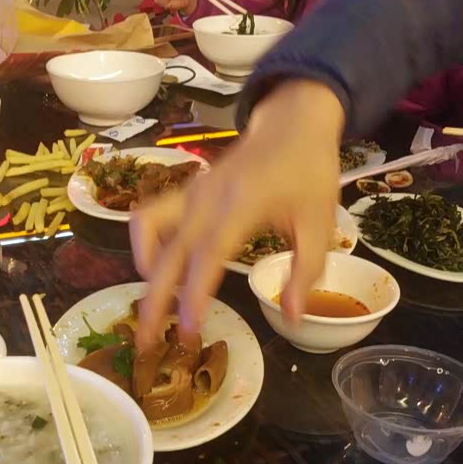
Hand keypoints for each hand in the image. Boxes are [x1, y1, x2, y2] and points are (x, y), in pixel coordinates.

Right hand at [130, 80, 344, 344]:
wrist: (292, 122)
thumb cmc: (309, 173)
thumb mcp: (320, 223)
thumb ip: (306, 271)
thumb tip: (292, 317)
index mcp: (243, 205)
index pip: (209, 253)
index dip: (194, 292)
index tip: (187, 327)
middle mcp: (207, 198)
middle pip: (169, 251)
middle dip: (154, 299)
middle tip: (145, 341)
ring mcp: (191, 191)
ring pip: (149, 229)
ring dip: (144, 268)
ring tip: (151, 304)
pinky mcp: (185, 190)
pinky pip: (151, 216)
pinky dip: (145, 243)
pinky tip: (157, 268)